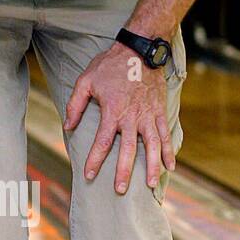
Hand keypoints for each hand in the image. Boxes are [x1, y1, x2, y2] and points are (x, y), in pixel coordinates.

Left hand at [62, 45, 175, 193]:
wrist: (141, 49)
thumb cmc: (111, 65)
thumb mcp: (86, 80)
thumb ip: (75, 104)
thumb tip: (68, 126)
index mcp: (112, 111)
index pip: (102, 142)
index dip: (95, 160)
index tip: (89, 176)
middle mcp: (132, 117)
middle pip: (128, 150)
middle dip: (124, 171)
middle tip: (120, 189)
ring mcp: (148, 115)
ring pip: (152, 146)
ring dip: (152, 166)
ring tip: (151, 184)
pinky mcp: (159, 111)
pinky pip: (165, 134)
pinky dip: (168, 151)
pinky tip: (170, 166)